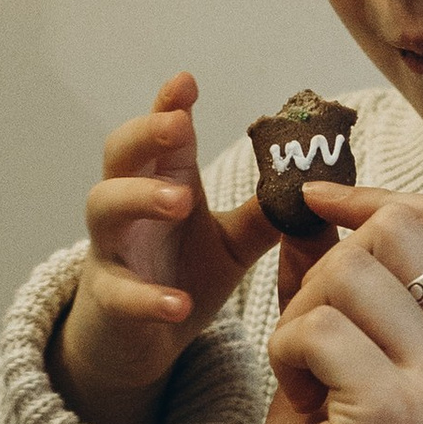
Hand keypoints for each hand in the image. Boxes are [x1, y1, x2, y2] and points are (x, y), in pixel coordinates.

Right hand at [48, 72, 275, 423]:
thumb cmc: (180, 275)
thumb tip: (317, 186)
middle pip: (120, 155)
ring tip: (180, 201)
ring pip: (105, 209)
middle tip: (178, 125)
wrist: (136, 342)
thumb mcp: (232, 242)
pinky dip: (147, 297)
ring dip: (140, 198)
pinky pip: (120, 293)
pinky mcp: (109, 300)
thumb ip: (265, 213)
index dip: (169, 105)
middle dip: (145, 133)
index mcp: (164, 182)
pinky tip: (177, 303)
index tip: (188, 82)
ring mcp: (114, 251)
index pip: (162, 134)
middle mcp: (130, 207)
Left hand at [223, 186, 422, 423]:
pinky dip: (284, 350)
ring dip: (301, 313)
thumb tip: (315, 207)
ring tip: (306, 376)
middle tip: (311, 334)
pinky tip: (297, 397)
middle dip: (328, 263)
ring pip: (350, 268)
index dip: (382, 196)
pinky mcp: (391, 411)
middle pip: (401, 227)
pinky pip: (316, 324)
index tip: (320, 205)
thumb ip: (343, 287)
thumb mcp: (347, 365)